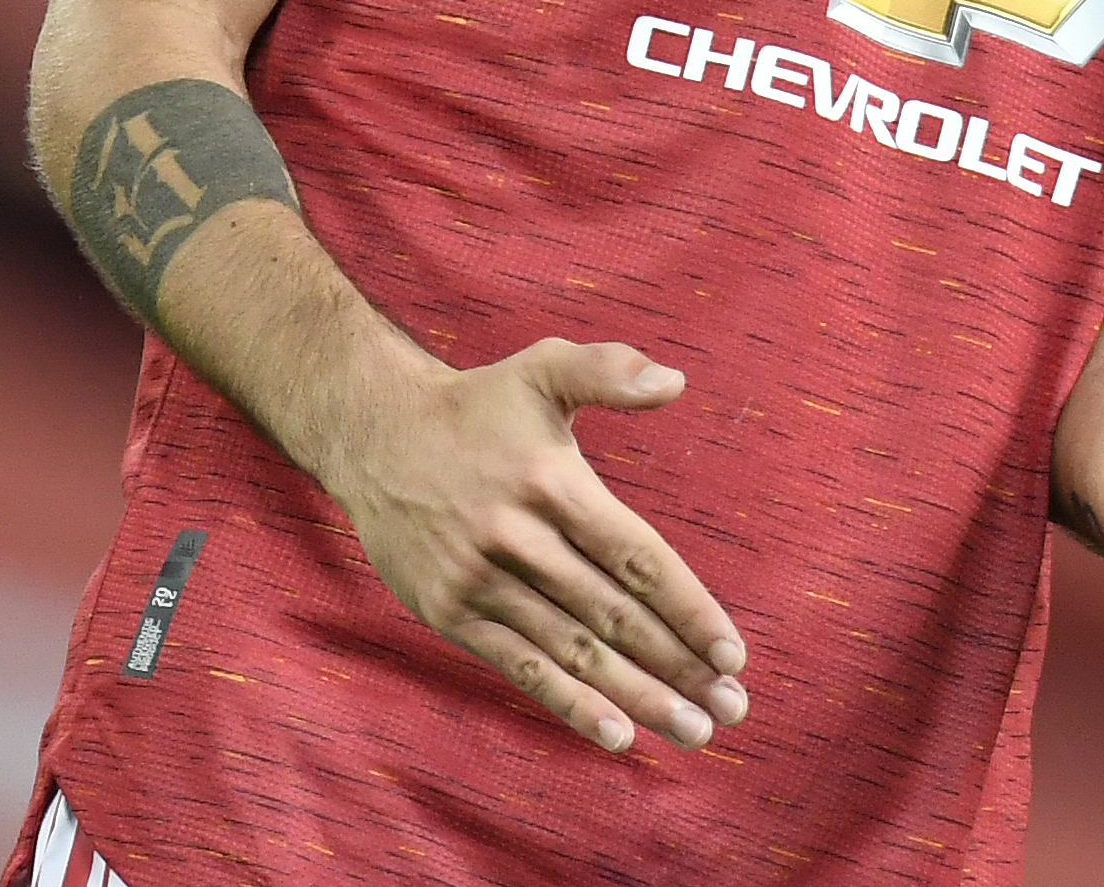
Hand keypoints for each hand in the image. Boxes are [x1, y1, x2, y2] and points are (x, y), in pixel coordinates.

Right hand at [311, 337, 750, 755]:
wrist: (370, 432)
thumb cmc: (474, 406)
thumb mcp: (540, 367)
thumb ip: (608, 370)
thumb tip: (675, 382)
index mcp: (551, 482)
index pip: (636, 557)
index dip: (688, 608)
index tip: (733, 653)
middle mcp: (517, 536)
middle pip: (613, 613)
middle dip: (678, 665)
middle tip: (732, 708)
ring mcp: (480, 579)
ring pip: (574, 650)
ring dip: (639, 696)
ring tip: (694, 730)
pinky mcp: (450, 612)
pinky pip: (520, 665)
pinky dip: (570, 703)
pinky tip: (616, 735)